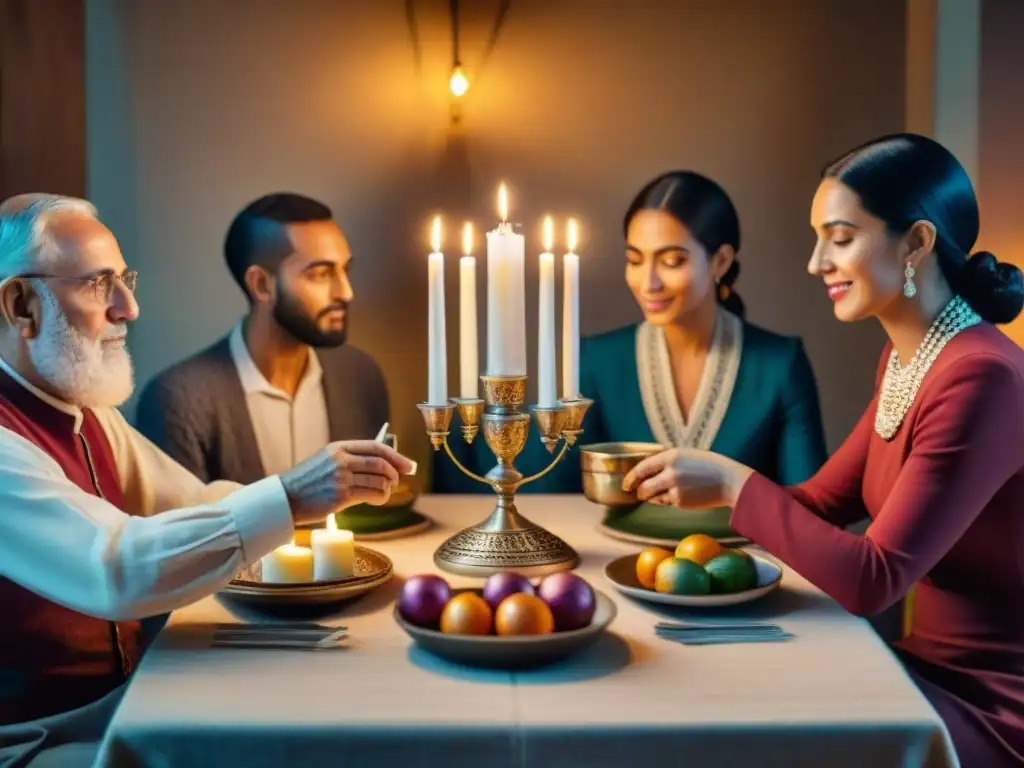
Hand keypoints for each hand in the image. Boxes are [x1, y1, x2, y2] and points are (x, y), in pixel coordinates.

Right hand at [279, 440, 415, 525]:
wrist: (286, 498)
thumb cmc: (308, 481)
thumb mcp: (327, 460)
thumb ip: (351, 459)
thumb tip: (385, 464)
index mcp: (338, 447)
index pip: (375, 446)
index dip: (395, 455)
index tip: (408, 464)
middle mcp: (341, 460)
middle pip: (380, 463)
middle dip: (395, 472)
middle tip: (399, 480)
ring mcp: (341, 478)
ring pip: (379, 480)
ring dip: (387, 488)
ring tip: (384, 492)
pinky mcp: (341, 496)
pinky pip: (371, 494)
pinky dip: (380, 497)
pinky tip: (378, 499)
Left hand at [621, 448, 752, 509]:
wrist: (729, 480)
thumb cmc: (708, 466)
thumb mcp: (686, 455)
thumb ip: (666, 460)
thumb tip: (645, 471)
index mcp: (671, 456)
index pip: (642, 467)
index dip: (631, 477)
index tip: (626, 483)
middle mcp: (670, 472)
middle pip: (643, 486)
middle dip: (639, 492)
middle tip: (639, 493)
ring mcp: (675, 488)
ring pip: (653, 497)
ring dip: (652, 497)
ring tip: (663, 493)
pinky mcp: (681, 502)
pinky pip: (666, 502)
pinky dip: (667, 501)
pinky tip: (679, 495)